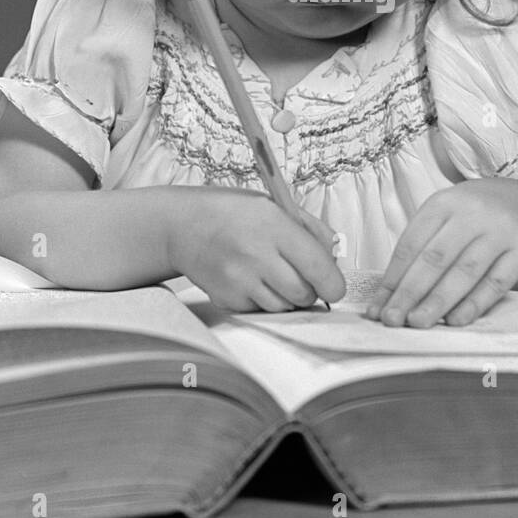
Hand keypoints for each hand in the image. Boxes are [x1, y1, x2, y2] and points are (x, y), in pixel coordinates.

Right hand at [166, 186, 345, 311]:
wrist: (182, 226)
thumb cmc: (232, 213)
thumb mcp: (275, 206)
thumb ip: (311, 230)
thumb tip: (334, 259)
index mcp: (273, 225)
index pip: (317, 266)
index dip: (333, 283)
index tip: (334, 287)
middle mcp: (255, 254)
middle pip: (304, 294)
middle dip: (310, 291)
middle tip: (302, 277)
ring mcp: (238, 280)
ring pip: (284, 307)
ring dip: (287, 298)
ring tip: (272, 274)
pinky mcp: (226, 298)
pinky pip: (260, 311)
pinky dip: (263, 301)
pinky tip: (251, 280)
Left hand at [366, 178, 517, 327]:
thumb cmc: (473, 217)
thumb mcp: (445, 218)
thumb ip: (421, 250)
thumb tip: (389, 296)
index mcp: (443, 203)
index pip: (411, 244)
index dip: (392, 278)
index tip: (378, 306)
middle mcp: (472, 212)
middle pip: (435, 258)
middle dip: (410, 293)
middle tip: (393, 319)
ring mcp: (501, 229)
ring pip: (465, 271)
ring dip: (438, 301)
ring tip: (418, 322)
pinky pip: (496, 281)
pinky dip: (474, 303)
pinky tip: (456, 319)